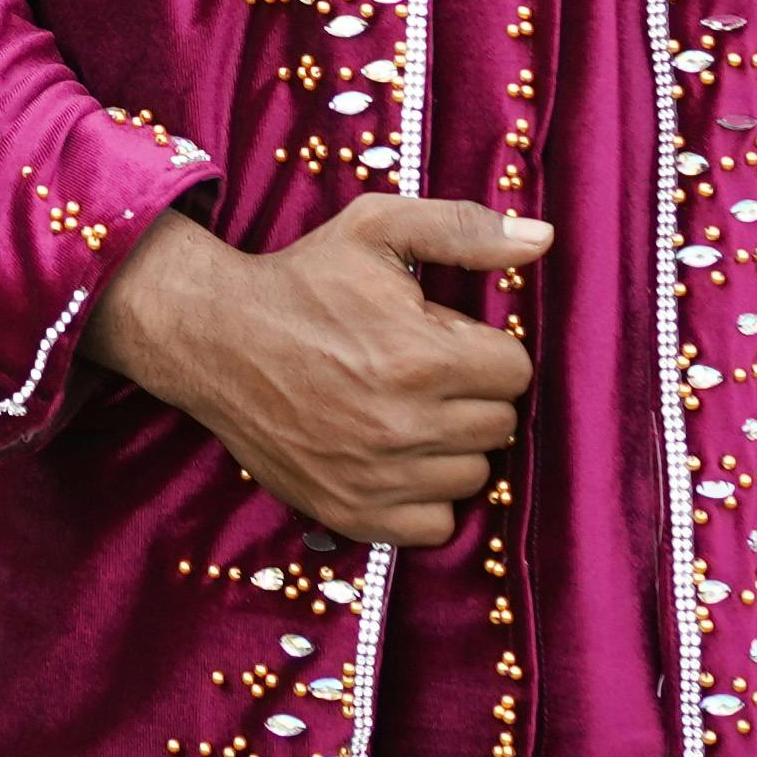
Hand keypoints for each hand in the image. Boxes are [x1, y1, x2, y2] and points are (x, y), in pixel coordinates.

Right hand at [82, 194, 548, 543]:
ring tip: (408, 411)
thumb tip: (543, 240)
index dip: (486, 349)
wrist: (214, 337)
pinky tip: (397, 458)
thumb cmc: (302, 280)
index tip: (447, 338)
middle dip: (471, 395)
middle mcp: (403, 425)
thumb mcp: (377, 229)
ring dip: (452, 446)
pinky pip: (435, 527)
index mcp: (421, 355)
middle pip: (499, 426)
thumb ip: (464, 229)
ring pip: (473, 477)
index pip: (516, 372)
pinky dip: (425, 497)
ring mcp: (376, 477)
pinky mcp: (350, 512)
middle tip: (425, 373)